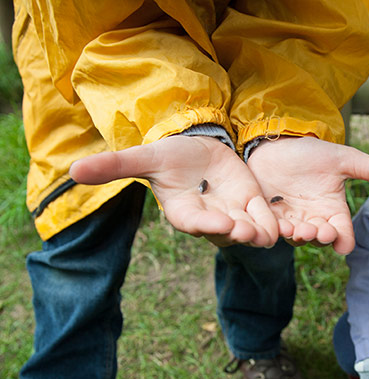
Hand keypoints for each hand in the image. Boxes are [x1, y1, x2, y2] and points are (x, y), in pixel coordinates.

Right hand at [69, 136, 277, 246]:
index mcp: (183, 211)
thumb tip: (72, 170)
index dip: (206, 225)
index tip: (220, 224)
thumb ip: (115, 166)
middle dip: (237, 233)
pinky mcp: (253, 203)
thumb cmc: (169, 154)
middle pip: (225, 232)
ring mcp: (234, 213)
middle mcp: (210, 218)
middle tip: (249, 232)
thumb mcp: (146, 156)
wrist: (198, 145)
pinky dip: (275, 221)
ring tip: (271, 232)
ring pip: (249, 230)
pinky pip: (266, 217)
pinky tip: (288, 225)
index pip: (194, 223)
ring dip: (261, 232)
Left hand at [247, 136, 368, 253]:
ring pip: (296, 238)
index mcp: (333, 210)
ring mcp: (290, 221)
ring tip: (296, 230)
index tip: (341, 239)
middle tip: (317, 231)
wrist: (275, 142)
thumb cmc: (311, 152)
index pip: (343, 233)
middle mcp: (314, 220)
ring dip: (297, 237)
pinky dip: (274, 233)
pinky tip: (275, 227)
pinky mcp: (268, 218)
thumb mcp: (345, 158)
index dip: (343, 239)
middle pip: (320, 238)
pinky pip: (271, 232)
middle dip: (319, 237)